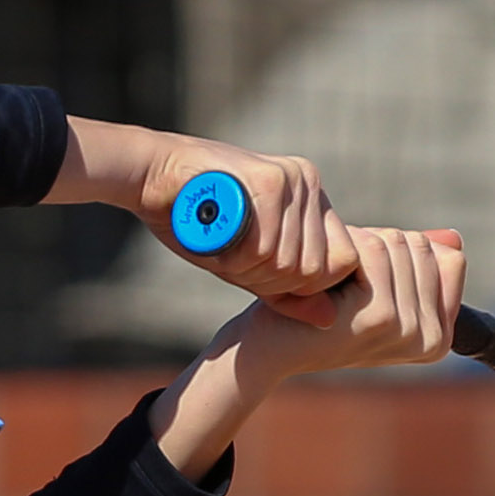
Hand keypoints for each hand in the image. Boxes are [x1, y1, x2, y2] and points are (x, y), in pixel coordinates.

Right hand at [47, 118, 359, 325]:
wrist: (153, 177)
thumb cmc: (198, 223)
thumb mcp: (249, 265)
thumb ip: (288, 291)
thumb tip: (330, 319)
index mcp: (313, 200)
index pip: (342, 262)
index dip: (302, 284)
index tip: (262, 273)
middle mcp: (310, 183)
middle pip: (315, 269)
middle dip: (272, 281)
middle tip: (234, 261)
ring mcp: (294, 178)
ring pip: (289, 262)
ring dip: (248, 269)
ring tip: (223, 246)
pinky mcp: (271, 179)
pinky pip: (265, 250)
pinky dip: (235, 258)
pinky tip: (215, 240)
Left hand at [147, 227, 466, 477]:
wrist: (271, 344)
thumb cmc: (321, 308)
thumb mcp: (375, 284)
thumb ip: (416, 262)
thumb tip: (454, 238)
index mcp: (439, 335)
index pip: (450, 258)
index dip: (401, 253)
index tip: (367, 283)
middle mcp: (432, 338)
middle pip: (422, 247)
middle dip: (376, 248)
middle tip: (343, 284)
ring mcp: (408, 331)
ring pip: (398, 244)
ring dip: (356, 249)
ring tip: (333, 285)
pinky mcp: (380, 318)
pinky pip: (375, 251)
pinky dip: (345, 252)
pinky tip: (325, 285)